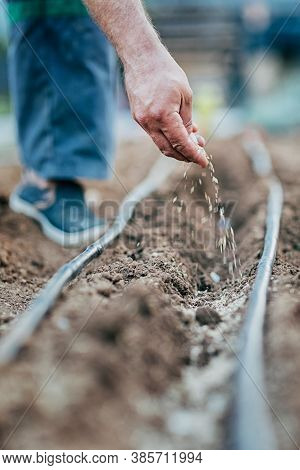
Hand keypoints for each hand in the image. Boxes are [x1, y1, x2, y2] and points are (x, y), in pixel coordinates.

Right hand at [124, 46, 207, 166]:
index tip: (203, 162)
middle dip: (185, 155)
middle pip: (169, 150)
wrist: (141, 57)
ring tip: (192, 141)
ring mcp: (141, 121)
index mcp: (163, 116)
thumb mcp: (185, 95)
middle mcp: (150, 122)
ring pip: (161, 144)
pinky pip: (154, 134)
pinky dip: (168, 137)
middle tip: (199, 154)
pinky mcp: (138, 117)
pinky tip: (179, 131)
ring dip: (177, 147)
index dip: (193, 155)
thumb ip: (187, 120)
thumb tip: (190, 138)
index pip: (181, 144)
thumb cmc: (166, 72)